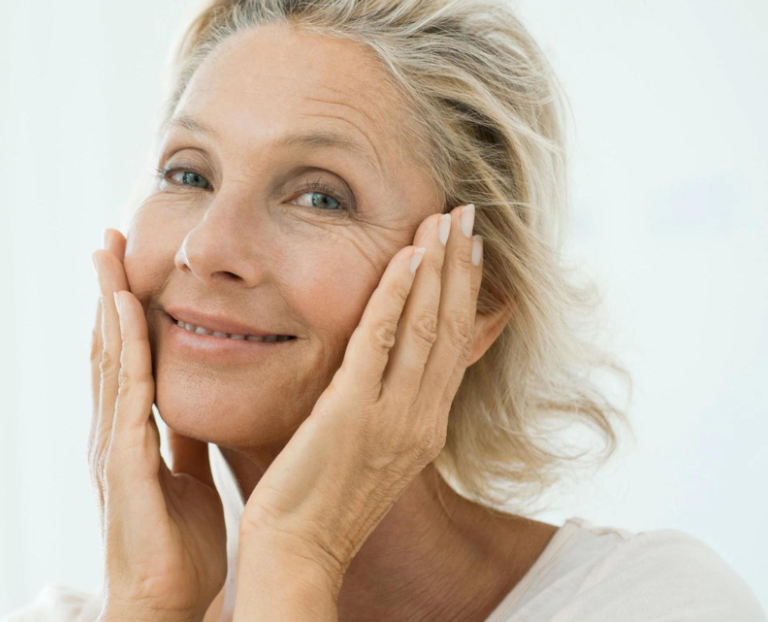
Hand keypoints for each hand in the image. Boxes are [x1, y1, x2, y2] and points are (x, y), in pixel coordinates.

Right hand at [89, 228, 227, 621]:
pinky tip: (127, 309)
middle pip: (106, 346)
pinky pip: (128, 390)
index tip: (126, 266)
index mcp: (129, 436)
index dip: (122, 312)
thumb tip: (193, 404)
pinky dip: (126, 345)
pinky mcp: (125, 458)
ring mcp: (112, 443)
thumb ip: (184, 441)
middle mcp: (112, 432)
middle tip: (107, 240)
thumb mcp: (187, 478)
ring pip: (109, 356)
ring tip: (107, 254)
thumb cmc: (177, 551)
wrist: (164, 604)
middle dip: (107, 291)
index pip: (123, 360)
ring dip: (108, 302)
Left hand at [237, 205, 484, 594]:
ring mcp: (390, 418)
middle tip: (467, 214)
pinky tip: (407, 258)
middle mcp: (419, 421)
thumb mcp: (364, 450)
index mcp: (423, 428)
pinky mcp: (352, 413)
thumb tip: (382, 369)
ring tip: (445, 219)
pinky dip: (397, 296)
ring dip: (437, 268)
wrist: (297, 552)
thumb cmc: (316, 503)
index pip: (454, 346)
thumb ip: (379, 405)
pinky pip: (381, 342)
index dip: (464, 293)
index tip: (470, 248)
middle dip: (460, 267)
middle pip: (450, 328)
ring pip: (426, 327)